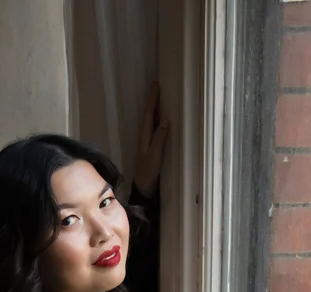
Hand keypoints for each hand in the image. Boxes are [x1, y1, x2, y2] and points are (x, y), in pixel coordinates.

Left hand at [133, 81, 168, 198]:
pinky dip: (159, 120)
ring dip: (156, 108)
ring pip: (152, 120)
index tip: (156, 85)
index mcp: (145, 136)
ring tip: (160, 96)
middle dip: (153, 100)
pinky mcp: (153, 147)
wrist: (145, 187)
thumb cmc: (149, 171)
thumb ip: (159, 139)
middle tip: (157, 85)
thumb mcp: (154, 155)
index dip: (152, 100)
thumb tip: (165, 121)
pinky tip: (163, 117)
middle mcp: (145, 136)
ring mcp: (149, 141)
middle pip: (150, 114)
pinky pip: (156, 128)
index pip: (149, 114)